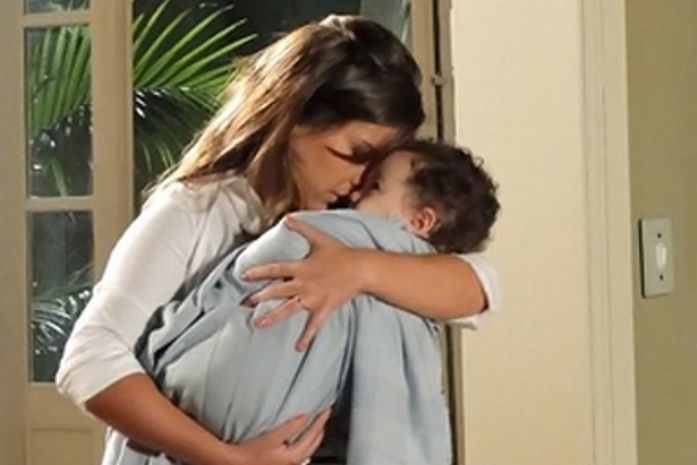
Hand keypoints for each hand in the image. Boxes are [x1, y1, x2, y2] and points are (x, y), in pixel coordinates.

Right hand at [223, 407, 330, 464]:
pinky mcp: (283, 462)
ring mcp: (289, 463)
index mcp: (294, 455)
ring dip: (313, 435)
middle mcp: (295, 462)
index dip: (321, 420)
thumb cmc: (251, 452)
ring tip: (317, 424)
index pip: (314, 434)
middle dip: (320, 428)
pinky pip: (301, 451)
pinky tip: (301, 437)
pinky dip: (305, 441)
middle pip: (314, 443)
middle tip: (324, 415)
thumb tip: (304, 417)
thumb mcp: (271, 437)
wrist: (236, 463)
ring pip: (308, 448)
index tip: (327, 409)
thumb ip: (290, 427)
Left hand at [242, 215, 364, 350]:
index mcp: (301, 267)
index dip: (259, 272)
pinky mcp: (323, 308)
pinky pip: (313, 325)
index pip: (275, 269)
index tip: (243, 276)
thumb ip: (302, 228)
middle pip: (277, 291)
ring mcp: (313, 298)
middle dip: (260, 297)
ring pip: (289, 309)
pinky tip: (298, 348)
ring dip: (273, 317)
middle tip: (245, 303)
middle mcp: (303, 284)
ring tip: (258, 324)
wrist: (361, 269)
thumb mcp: (320, 238)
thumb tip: (287, 216)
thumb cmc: (341, 253)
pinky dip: (307, 337)